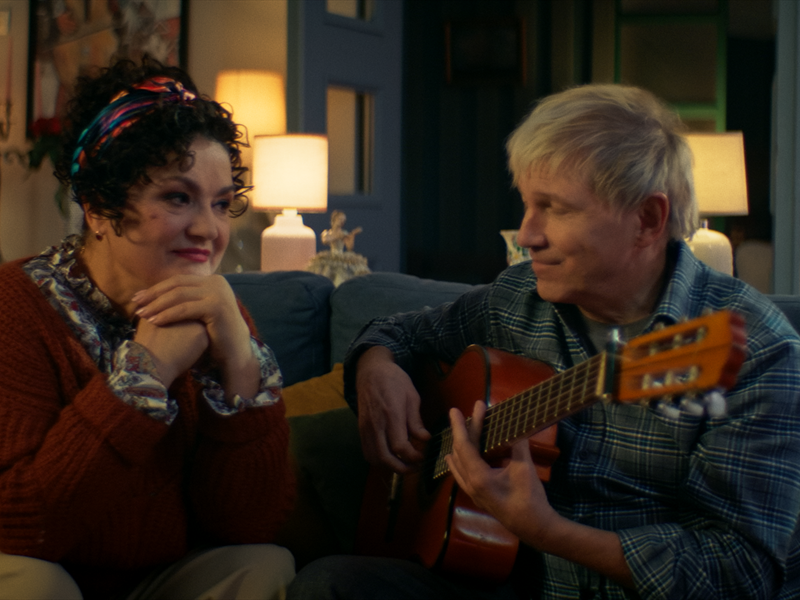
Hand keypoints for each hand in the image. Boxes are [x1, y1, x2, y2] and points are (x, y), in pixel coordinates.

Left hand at [132, 274, 259, 400]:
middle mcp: (217, 282)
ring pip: (179, 295)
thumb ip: (186, 299)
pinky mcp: (216, 307)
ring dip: (157, 305)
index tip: (139, 297)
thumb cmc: (214, 334)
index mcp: (213, 280)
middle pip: (177, 284)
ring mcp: (218, 293)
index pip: (179, 280)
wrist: (235, 351)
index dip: (157, 287)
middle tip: (136, 303)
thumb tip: (158, 293)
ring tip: (142, 314)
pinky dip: (168, 315)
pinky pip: (185, 309)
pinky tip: (154, 322)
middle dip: (154, 294)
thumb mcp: (200, 311)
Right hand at [355, 346, 430, 472]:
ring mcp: (366, 428)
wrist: (371, 372)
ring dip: (389, 467)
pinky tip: (390, 458)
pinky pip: (367, 451)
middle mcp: (376, 424)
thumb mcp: (412, 396)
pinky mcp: (361, 429)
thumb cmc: (395, 381)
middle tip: (415, 468)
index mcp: (392, 414)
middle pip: (385, 457)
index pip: (400, 446)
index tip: (422, 456)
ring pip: (374, 458)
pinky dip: (379, 460)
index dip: (413, 456)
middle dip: (402, 468)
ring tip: (404, 465)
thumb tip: (425, 439)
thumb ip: (416, 421)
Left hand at [446, 401, 558, 543]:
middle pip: (460, 452)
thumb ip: (518, 445)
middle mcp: (470, 484)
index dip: (460, 426)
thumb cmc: (530, 498)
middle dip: (464, 430)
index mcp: (479, 477)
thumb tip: (516, 425)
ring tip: (462, 429)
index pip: (464, 446)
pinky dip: (458, 461)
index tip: (454, 410)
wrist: (534, 527)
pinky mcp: (477, 497)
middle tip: (466, 412)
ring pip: (458, 464)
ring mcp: (472, 492)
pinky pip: (461, 475)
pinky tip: (456, 457)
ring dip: (459, 445)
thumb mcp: (525, 468)